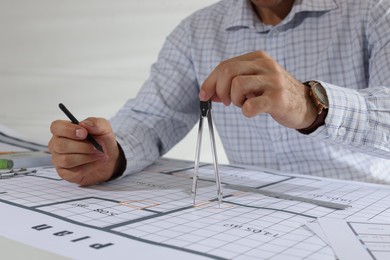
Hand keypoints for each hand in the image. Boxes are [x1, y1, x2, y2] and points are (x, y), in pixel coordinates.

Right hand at [48, 117, 121, 185]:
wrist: (110, 158)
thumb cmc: (102, 140)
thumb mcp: (104, 128)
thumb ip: (96, 123)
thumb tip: (84, 124)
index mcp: (63, 130)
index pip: (56, 127)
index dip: (68, 130)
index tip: (84, 133)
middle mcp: (57, 145)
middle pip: (60, 145)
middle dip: (83, 147)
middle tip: (98, 147)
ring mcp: (59, 160)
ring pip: (66, 160)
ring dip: (87, 157)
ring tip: (101, 154)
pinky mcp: (65, 173)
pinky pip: (74, 172)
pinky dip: (89, 167)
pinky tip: (97, 162)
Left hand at [199, 51, 316, 128]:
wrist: (306, 104)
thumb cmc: (275, 93)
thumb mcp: (253, 83)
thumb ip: (231, 85)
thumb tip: (207, 93)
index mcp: (258, 58)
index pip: (225, 65)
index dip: (210, 81)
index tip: (203, 95)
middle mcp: (265, 65)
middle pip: (228, 71)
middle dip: (219, 90)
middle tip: (227, 102)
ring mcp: (273, 81)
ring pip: (236, 85)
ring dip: (234, 100)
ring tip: (244, 104)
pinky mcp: (277, 99)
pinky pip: (250, 106)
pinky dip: (246, 112)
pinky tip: (253, 111)